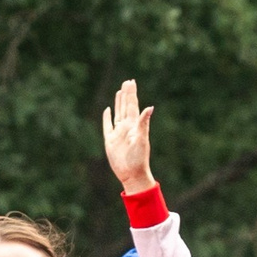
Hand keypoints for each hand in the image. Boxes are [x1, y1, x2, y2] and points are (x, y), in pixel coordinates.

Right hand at [101, 79, 157, 196]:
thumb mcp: (142, 139)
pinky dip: (106, 117)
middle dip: (126, 94)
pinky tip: (107, 110)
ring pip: (118, 113)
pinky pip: (107, 125)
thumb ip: (144, 123)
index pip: (133, 105)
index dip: (132, 94)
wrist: (132, 174)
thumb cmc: (139, 158)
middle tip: (127, 82)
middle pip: (126, 106)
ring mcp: (118, 133)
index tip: (131, 82)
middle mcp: (127, 127)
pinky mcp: (110, 140)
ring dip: (118, 103)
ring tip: (119, 92)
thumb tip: (150, 107)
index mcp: (134, 125)